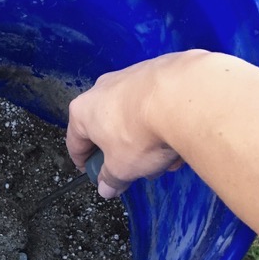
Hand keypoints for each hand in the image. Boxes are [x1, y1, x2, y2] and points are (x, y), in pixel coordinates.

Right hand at [66, 53, 191, 197]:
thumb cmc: (141, 132)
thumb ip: (111, 179)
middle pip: (108, 128)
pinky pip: (156, 104)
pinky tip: (180, 139)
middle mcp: (103, 89)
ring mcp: (131, 77)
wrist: (183, 98)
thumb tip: (106, 187)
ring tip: (166, 158)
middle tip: (136, 170)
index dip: (83, 162)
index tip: (93, 173)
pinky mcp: (158, 72)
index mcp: (83, 111)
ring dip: (147, 140)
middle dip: (123, 153)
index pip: (75, 142)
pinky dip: (163, 122)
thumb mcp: (123, 168)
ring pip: (134, 117)